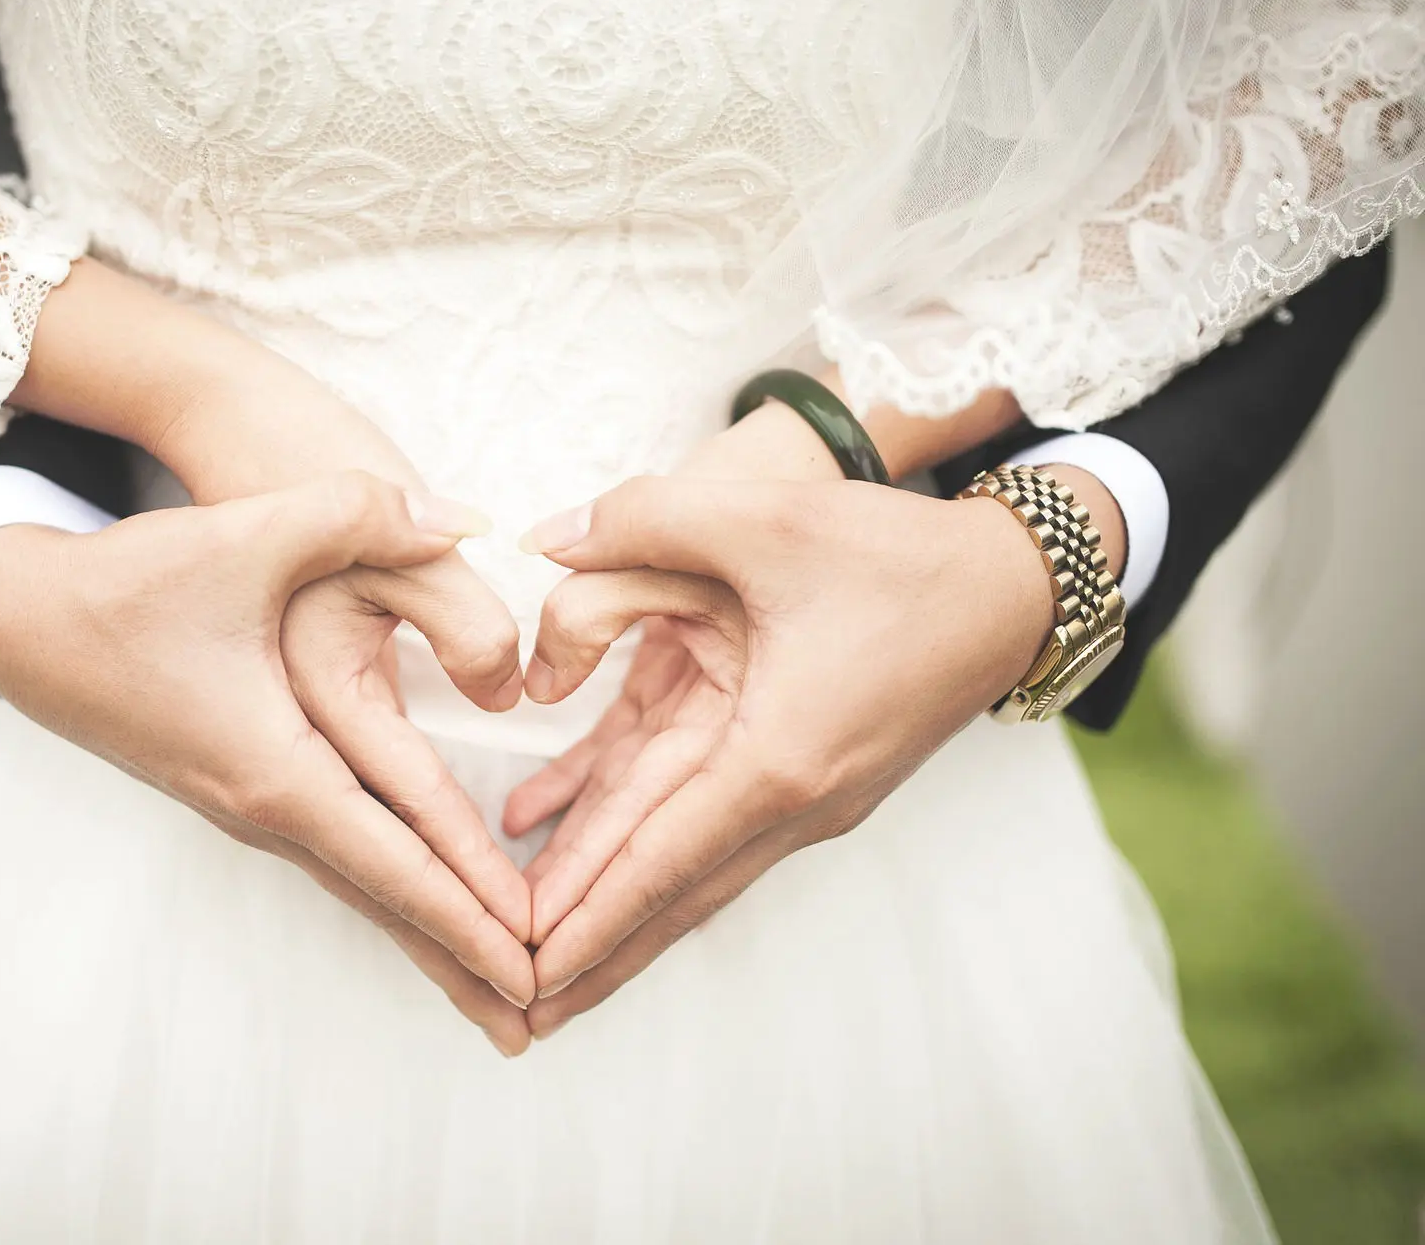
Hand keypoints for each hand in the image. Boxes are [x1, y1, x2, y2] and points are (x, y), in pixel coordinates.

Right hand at [0, 472, 536, 1052]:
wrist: (24, 621)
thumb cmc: (129, 585)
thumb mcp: (245, 536)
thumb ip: (359, 515)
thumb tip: (465, 520)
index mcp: (275, 768)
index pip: (394, 860)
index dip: (469, 912)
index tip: (533, 965)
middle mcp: (263, 807)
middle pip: (384, 900)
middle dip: (461, 959)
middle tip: (537, 1021)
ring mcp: (249, 806)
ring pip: (361, 884)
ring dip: (430, 934)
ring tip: (492, 987)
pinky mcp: (244, 787)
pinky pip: (339, 856)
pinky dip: (392, 891)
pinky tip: (423, 904)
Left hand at [509, 471, 1057, 1038]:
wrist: (1011, 589)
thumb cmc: (897, 556)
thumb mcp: (765, 517)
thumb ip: (643, 519)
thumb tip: (544, 540)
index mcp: (776, 758)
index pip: (658, 862)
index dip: (584, 919)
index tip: (525, 976)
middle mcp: (791, 802)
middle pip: (669, 896)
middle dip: (590, 953)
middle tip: (514, 1009)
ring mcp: (804, 800)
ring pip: (687, 872)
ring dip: (615, 916)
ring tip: (546, 965)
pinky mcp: (805, 778)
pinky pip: (707, 826)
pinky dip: (643, 845)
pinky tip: (570, 831)